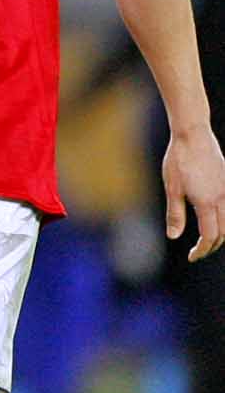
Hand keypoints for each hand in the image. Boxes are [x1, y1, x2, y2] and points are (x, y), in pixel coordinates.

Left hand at [162, 126, 224, 261]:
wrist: (193, 135)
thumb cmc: (178, 160)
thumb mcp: (172, 188)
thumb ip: (175, 214)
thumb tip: (174, 237)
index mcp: (206, 202)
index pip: (210, 236)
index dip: (202, 250)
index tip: (192, 257)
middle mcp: (222, 198)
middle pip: (224, 232)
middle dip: (212, 246)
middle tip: (198, 252)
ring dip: (221, 234)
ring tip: (207, 240)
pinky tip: (214, 220)